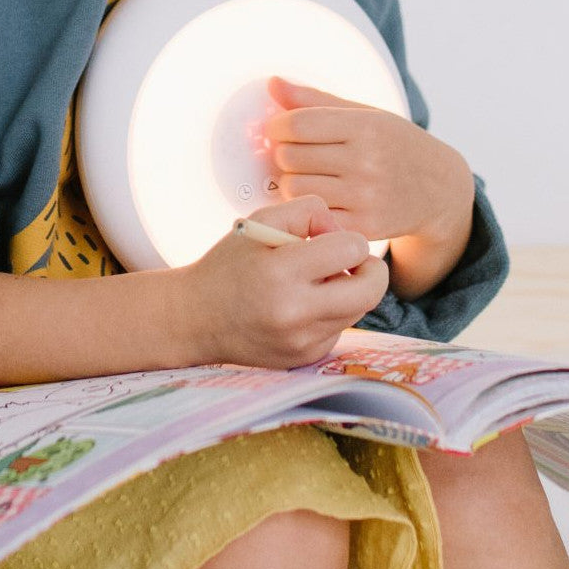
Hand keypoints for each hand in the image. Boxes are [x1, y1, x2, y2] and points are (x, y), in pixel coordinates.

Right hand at [184, 195, 388, 368]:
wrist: (196, 318)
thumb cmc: (229, 265)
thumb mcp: (260, 221)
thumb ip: (309, 211)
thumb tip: (344, 232)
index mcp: (280, 272)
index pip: (352, 250)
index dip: (348, 238)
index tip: (331, 240)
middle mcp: (294, 313)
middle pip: (371, 290)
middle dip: (370, 269)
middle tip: (350, 261)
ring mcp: (302, 341)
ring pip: (359, 309)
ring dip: (348, 290)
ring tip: (315, 281)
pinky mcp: (305, 357)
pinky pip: (340, 328)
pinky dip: (331, 313)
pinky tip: (301, 306)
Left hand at [264, 76, 474, 249]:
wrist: (439, 190)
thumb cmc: (395, 145)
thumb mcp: (365, 114)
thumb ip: (315, 100)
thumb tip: (273, 83)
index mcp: (365, 127)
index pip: (297, 124)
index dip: (278, 126)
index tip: (281, 130)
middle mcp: (366, 161)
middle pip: (290, 156)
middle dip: (285, 153)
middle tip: (298, 154)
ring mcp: (365, 197)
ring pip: (295, 188)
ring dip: (292, 181)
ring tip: (310, 175)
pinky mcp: (364, 226)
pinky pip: (313, 214)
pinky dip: (310, 206)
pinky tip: (322, 196)